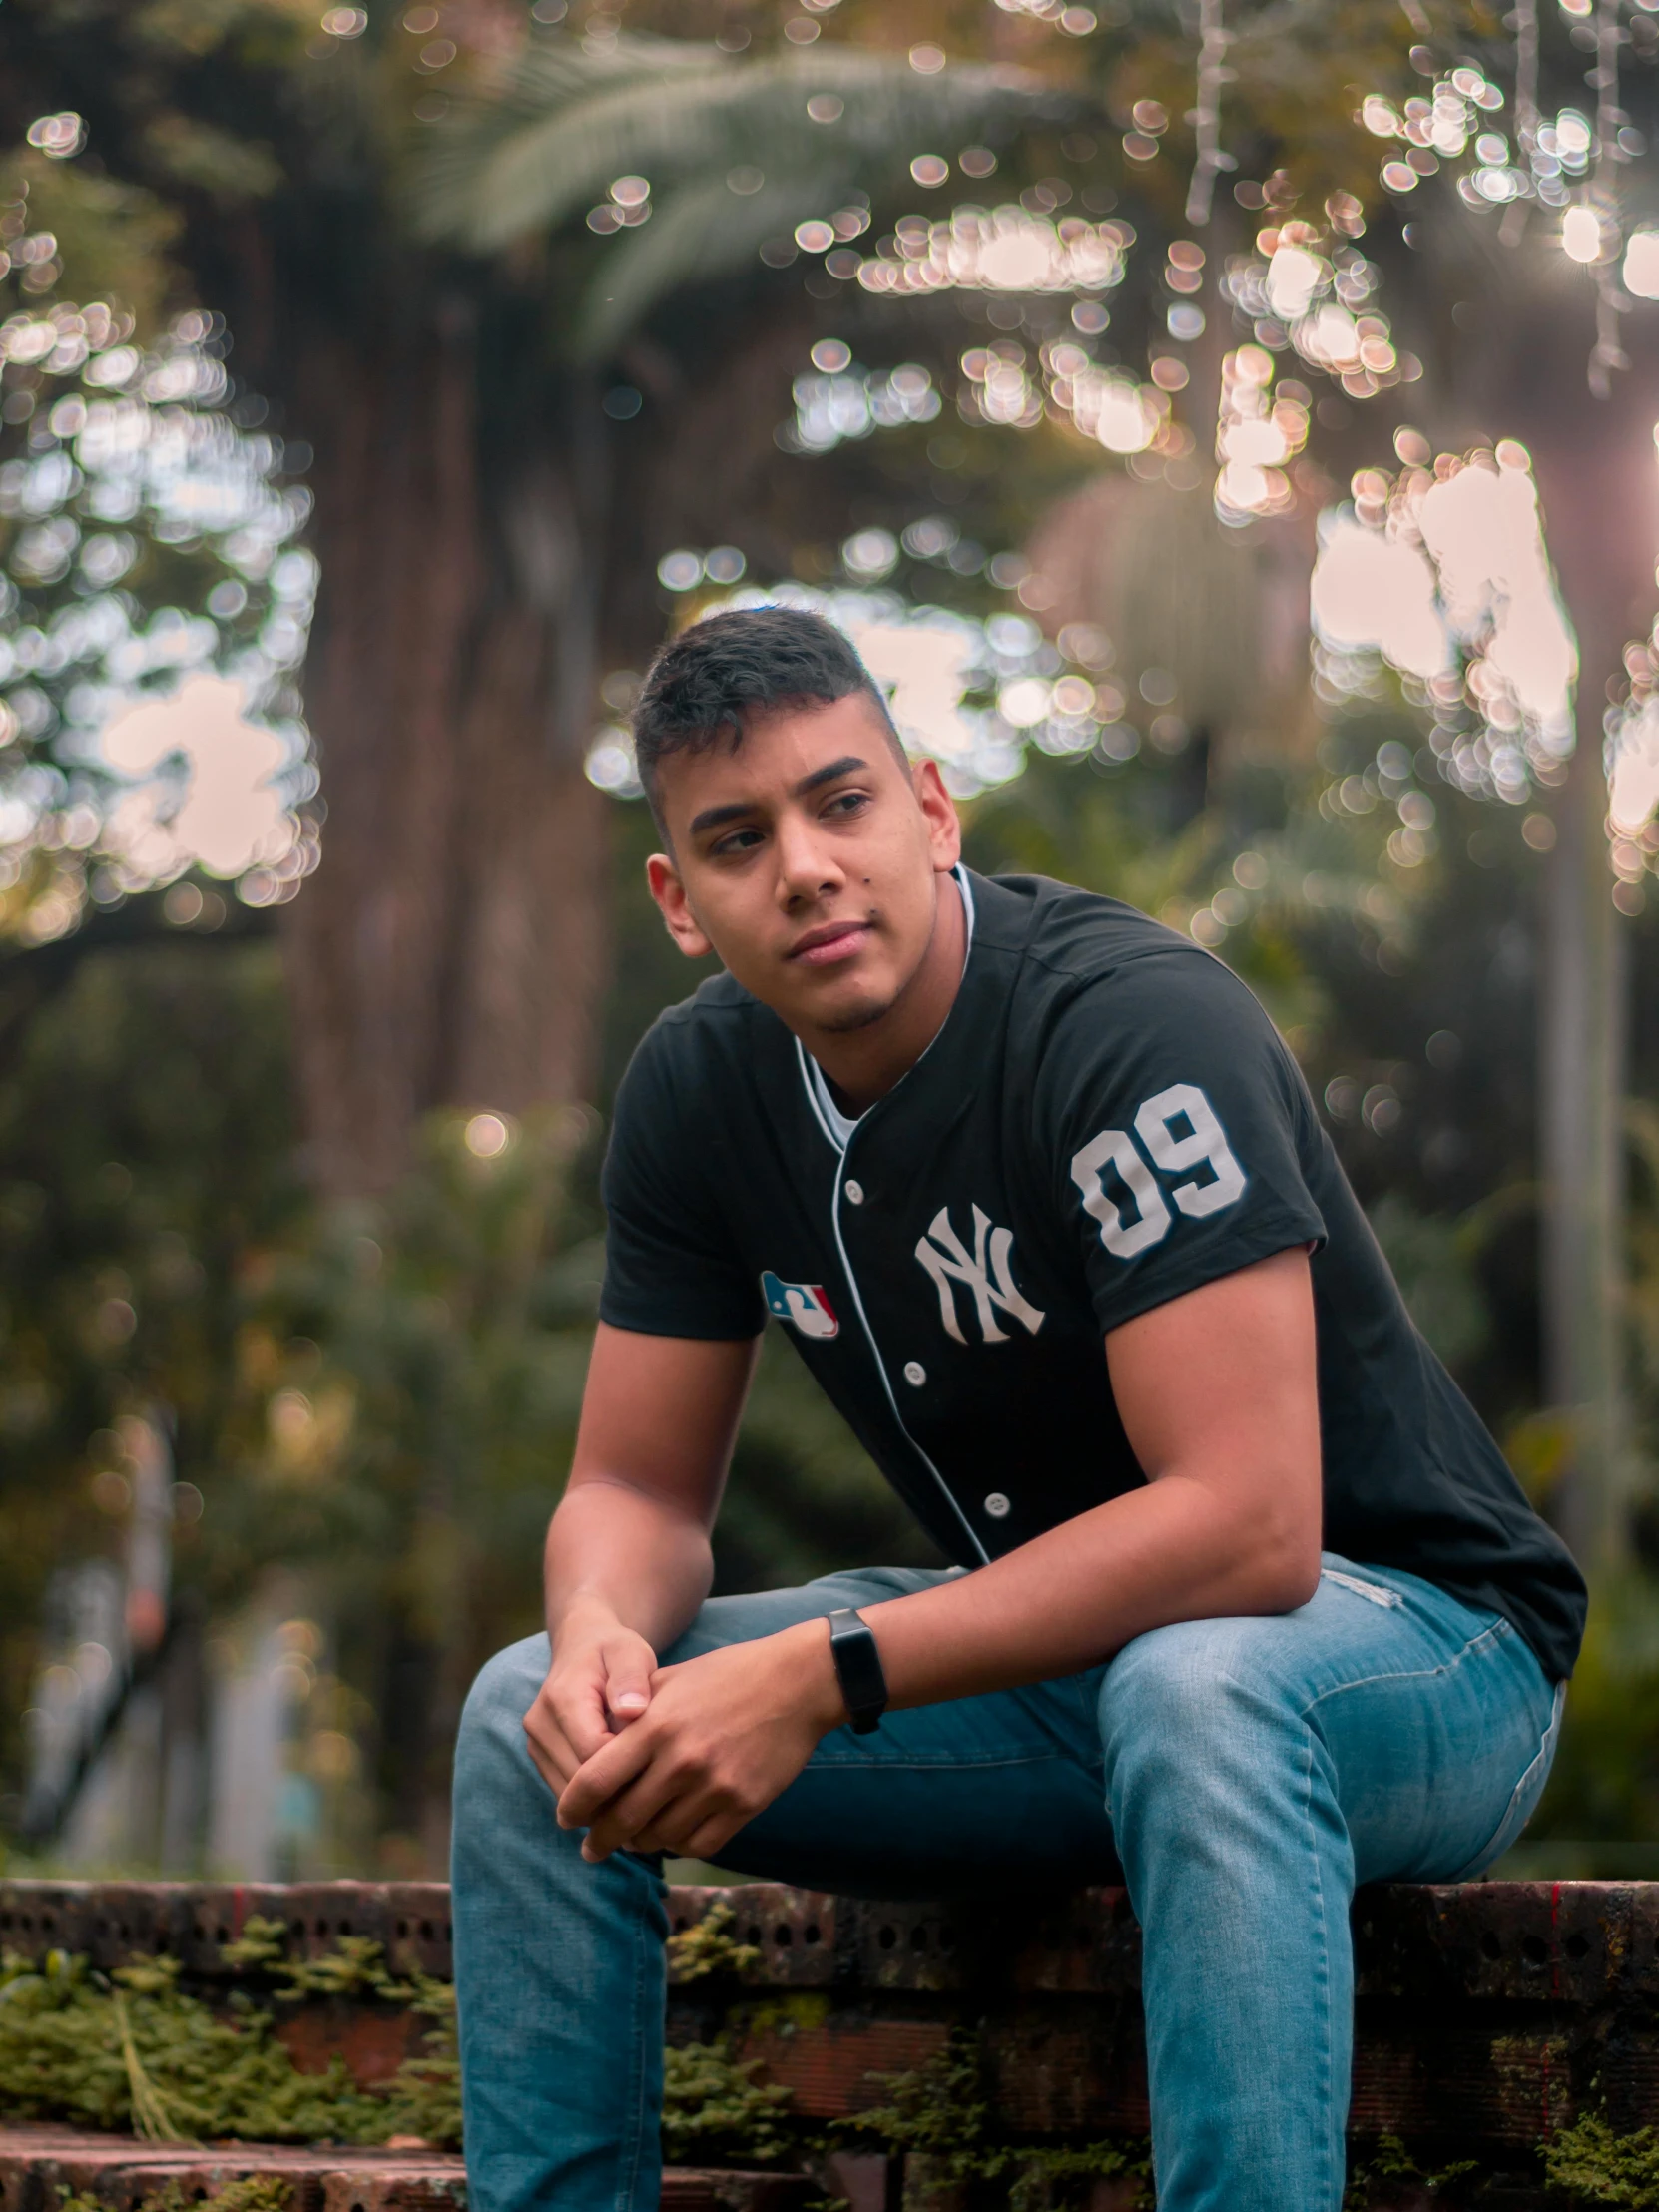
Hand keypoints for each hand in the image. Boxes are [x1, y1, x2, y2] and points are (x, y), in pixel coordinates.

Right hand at [524, 1605, 658, 1796]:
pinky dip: (593, 1798)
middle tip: (654, 1777)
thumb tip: (631, 1711)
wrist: (582, 1648)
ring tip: (639, 1780)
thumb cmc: (614, 1651)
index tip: (657, 1756)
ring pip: (570, 1796)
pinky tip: (621, 1782)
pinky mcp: (539, 1758)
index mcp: (563, 1698)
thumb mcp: (631, 1652)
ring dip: (605, 1798)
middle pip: (579, 1781)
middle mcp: (540, 1724)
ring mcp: (535, 1744)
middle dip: (618, 1787)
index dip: (628, 1763)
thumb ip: (632, 1678)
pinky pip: (566, 1793)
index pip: (593, 1753)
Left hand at [557, 1618, 844, 1863]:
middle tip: (591, 1848)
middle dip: (600, 1840)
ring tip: (635, 1839)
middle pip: (621, 1819)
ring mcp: (714, 1786)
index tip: (566, 1818)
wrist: (796, 1682)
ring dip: (641, 1842)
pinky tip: (673, 1834)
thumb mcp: (671, 1679)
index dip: (572, 1807)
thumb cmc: (728, 1676)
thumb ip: (631, 1711)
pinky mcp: (744, 1804)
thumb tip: (591, 1746)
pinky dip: (679, 1844)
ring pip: (658, 1837)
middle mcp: (680, 1760)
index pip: (594, 1780)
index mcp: (654, 1725)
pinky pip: (698, 1844)